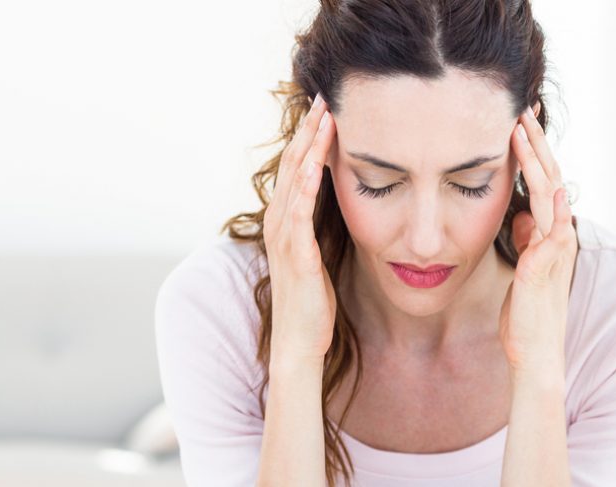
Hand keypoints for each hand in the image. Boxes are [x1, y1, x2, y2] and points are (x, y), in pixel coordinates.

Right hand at [262, 93, 337, 363]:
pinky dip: (306, 187)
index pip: (299, 170)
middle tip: (324, 97)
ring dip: (309, 149)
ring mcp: (284, 239)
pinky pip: (299, 214)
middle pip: (293, 166)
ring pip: (295, 182)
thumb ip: (320, 229)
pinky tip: (316, 166)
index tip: (327, 109)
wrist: (299, 344)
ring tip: (323, 118)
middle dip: (309, 131)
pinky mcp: (295, 256)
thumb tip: (336, 207)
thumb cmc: (311, 303)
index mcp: (287, 222)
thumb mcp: (318, 256)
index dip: (311, 138)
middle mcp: (280, 224)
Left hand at [497, 104, 578, 377]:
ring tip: (524, 131)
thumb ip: (525, 239)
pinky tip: (546, 186)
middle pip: (549, 178)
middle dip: (535, 143)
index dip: (532, 152)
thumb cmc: (526, 312)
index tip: (518, 121)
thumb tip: (522, 216)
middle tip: (523, 109)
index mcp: (549, 233)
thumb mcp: (523, 266)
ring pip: (548, 195)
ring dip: (536, 161)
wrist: (535, 352)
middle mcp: (557, 236)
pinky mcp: (543, 268)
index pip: (542, 182)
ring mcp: (553, 250)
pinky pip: (550, 231)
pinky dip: (549, 207)